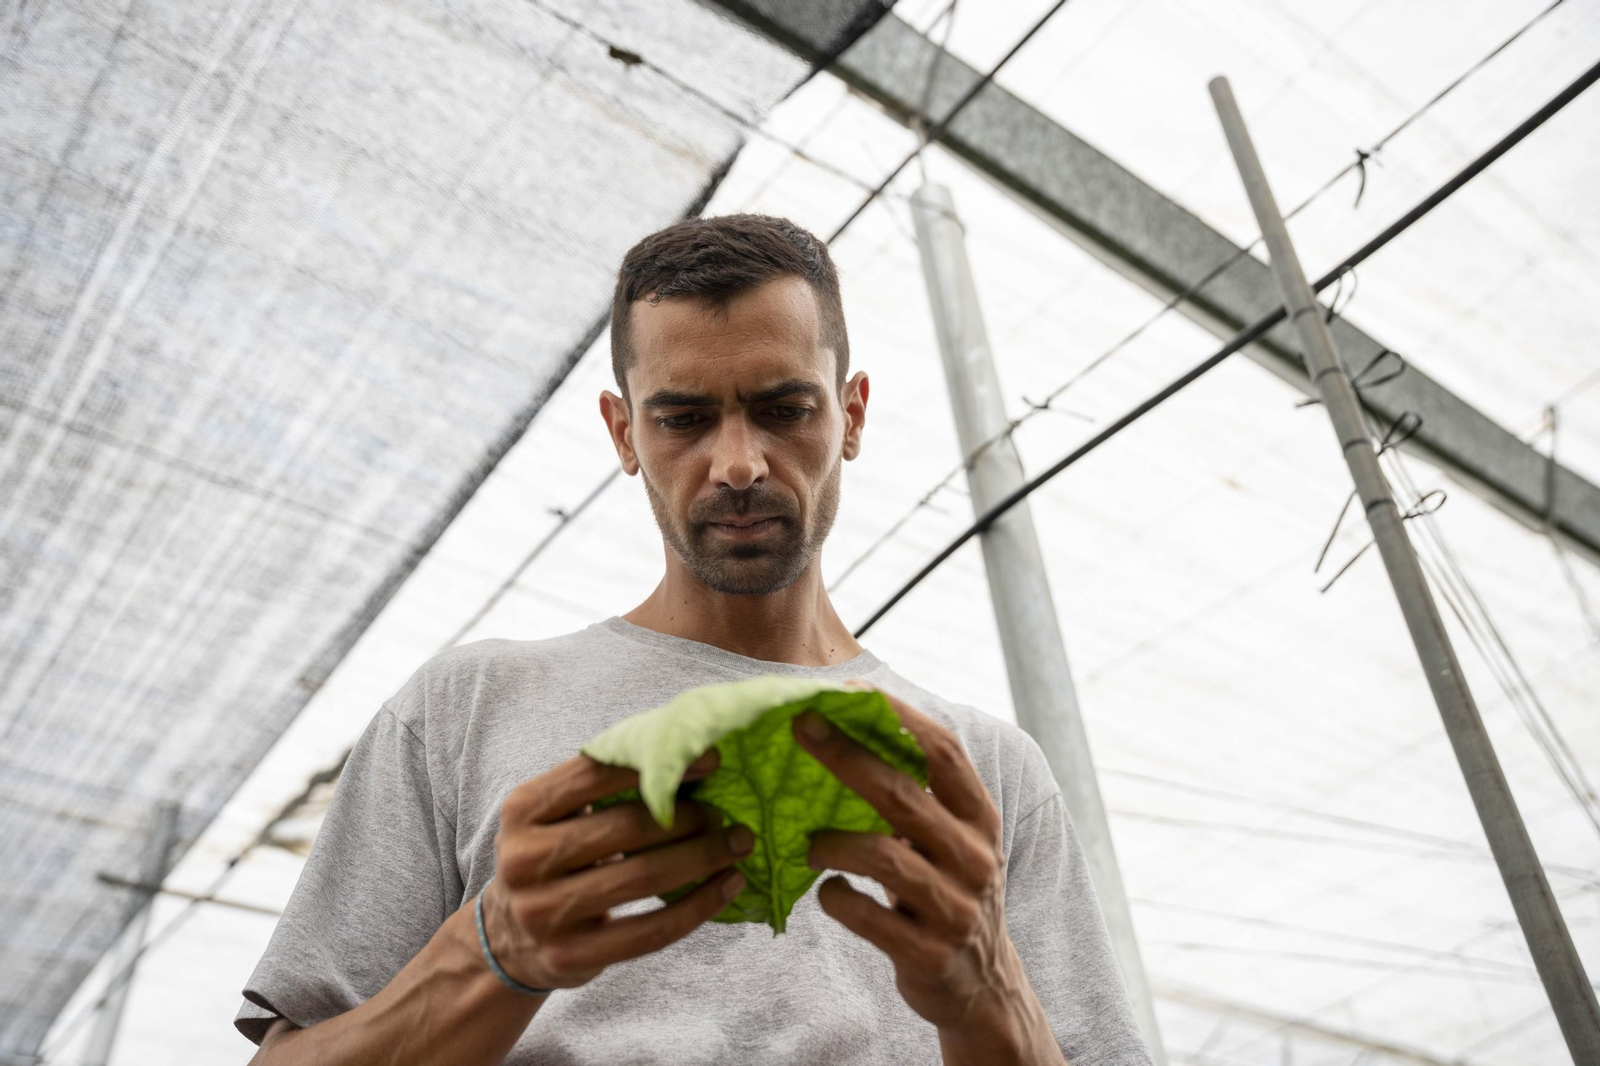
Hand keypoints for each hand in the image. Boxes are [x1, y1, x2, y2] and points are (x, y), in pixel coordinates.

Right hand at [482, 749, 753, 990]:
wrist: (510, 938)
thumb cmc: (553, 857)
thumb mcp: (558, 814)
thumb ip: (605, 785)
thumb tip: (692, 757)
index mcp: (522, 809)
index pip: (597, 774)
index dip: (659, 762)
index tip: (712, 760)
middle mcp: (524, 860)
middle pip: (627, 828)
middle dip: (689, 817)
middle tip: (726, 814)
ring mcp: (544, 913)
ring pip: (644, 878)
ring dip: (703, 857)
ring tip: (738, 843)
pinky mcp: (570, 957)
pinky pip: (651, 931)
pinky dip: (699, 906)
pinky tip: (729, 885)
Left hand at [792, 688, 1029, 1033]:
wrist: (983, 987)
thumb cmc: (949, 893)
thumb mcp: (952, 842)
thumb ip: (917, 799)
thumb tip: (846, 735)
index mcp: (980, 819)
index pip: (944, 753)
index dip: (898, 716)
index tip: (851, 689)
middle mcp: (975, 858)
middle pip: (903, 795)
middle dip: (846, 756)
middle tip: (802, 726)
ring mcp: (954, 908)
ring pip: (882, 857)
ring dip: (832, 842)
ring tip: (808, 842)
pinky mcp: (928, 954)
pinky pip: (867, 917)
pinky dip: (836, 899)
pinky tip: (827, 893)